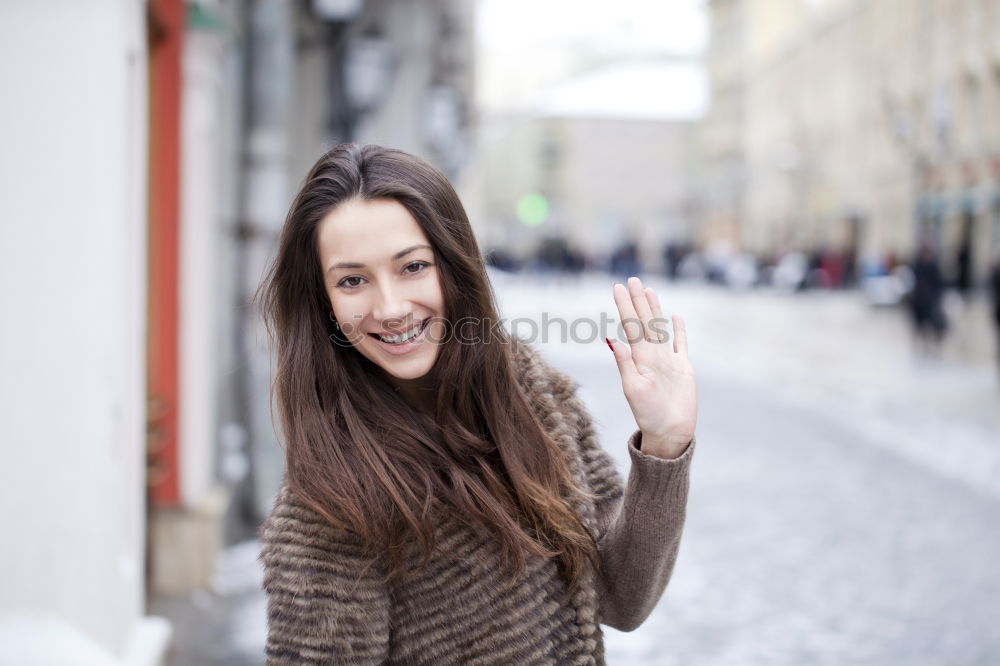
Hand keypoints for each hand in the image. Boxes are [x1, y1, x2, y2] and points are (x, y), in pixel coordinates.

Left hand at [608, 277, 697, 458]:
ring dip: (654, 309)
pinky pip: (680, 344)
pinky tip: (676, 316)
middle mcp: (652, 355)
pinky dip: (679, 330)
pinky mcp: (683, 368)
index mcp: (639, 358)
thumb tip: (611, 339)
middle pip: (644, 321)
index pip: (630, 325)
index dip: (624, 306)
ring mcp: (667, 360)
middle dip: (637, 300)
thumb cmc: (649, 414)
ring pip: (660, 327)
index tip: (617, 287)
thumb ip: (624, 363)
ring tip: (648, 290)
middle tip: (631, 279)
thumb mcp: (633, 389)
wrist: (670, 433)